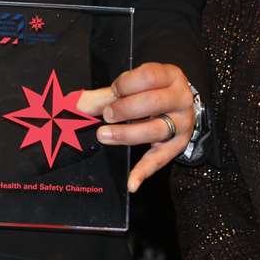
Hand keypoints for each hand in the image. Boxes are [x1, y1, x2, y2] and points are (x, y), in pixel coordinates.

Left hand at [78, 62, 193, 190]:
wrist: (179, 106)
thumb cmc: (151, 91)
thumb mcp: (132, 86)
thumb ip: (105, 95)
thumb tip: (77, 105)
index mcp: (170, 76)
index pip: (149, 76)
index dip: (126, 84)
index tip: (113, 91)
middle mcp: (181, 99)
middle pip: (153, 103)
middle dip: (125, 109)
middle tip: (107, 115)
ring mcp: (182, 123)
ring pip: (155, 130)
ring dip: (126, 135)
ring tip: (104, 135)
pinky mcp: (178, 145)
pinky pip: (160, 159)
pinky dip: (143, 172)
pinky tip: (131, 183)